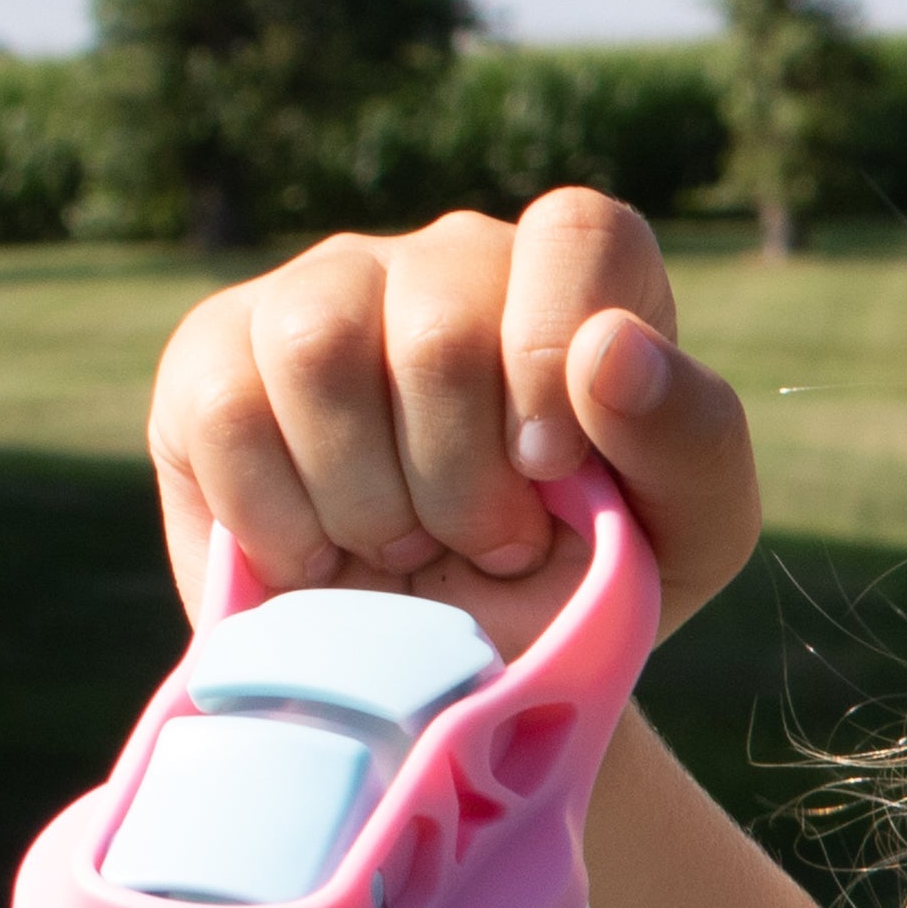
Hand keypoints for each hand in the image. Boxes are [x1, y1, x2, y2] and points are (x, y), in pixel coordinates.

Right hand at [144, 190, 762, 656]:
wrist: (453, 674)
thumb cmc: (587, 586)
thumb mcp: (687, 537)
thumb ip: (691, 439)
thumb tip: (612, 350)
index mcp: (579, 282)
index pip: (577, 233)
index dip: (555, 354)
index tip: (552, 471)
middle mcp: (450, 262)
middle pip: (437, 327)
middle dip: (465, 483)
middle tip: (489, 547)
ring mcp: (325, 291)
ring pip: (318, 352)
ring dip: (373, 502)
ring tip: (406, 550)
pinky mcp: (215, 352)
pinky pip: (226, 412)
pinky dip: (282, 521)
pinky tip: (320, 558)